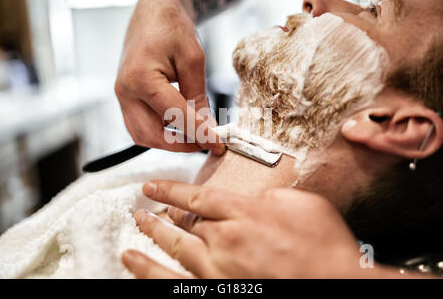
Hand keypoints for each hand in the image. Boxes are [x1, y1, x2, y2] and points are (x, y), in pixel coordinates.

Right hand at [115, 0, 224, 154]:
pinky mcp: (126, 99)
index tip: (219, 145)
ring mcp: (122, 96)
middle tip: (207, 143)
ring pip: (143, 135)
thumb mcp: (193, 59)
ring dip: (169, 142)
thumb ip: (198, 96)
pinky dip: (160, 133)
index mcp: (141, 78)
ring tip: (196, 136)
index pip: (174, 116)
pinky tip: (181, 127)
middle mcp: (125, 91)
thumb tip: (207, 129)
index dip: (199, 133)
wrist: (153, 14)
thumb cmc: (172, 29)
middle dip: (181, 145)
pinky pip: (140, 126)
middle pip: (152, 135)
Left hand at [122, 180, 392, 277]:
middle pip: (185, 224)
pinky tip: (139, 268)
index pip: (199, 196)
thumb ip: (273, 197)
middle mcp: (227, 240)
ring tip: (136, 232)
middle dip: (161, 215)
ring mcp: (221, 270)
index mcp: (246, 213)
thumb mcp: (304, 205)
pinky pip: (179, 282)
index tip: (154, 186)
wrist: (338, 283)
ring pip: (176, 251)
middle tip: (144, 210)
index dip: (172, 189)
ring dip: (152, 239)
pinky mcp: (221, 291)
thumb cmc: (326, 249)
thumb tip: (256, 199)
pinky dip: (155, 274)